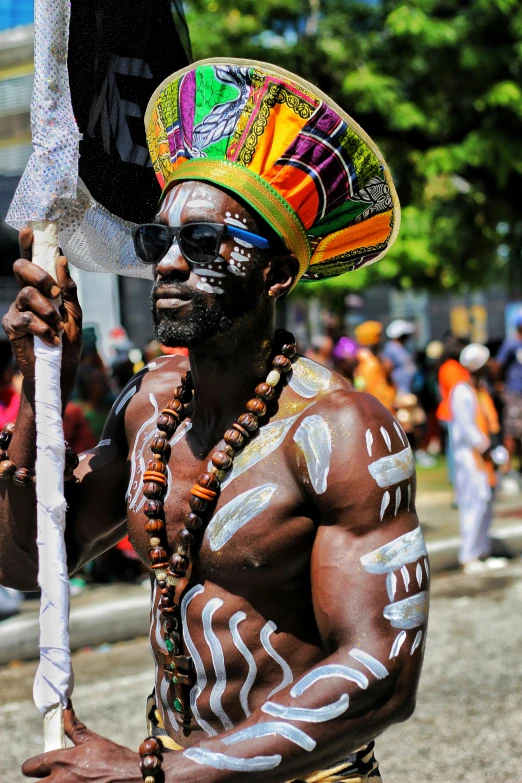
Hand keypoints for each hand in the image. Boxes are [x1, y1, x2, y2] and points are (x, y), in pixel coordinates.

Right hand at [2, 227, 81, 392]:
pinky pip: (23, 317)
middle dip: (40, 276)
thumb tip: (62, 260)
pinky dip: (41, 328)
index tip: (30, 227)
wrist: (59, 371)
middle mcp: (26, 295)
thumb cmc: (68, 343)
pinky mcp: (11, 327)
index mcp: (42, 289)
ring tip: (57, 327)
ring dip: (47, 311)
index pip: (33, 262)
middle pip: (22, 269)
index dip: (29, 244)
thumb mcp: (75, 314)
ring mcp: (16, 310)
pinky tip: (49, 339)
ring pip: (26, 294)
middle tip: (55, 293)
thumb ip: (69, 289)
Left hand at [22, 703, 141, 782]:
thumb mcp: (92, 740)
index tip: (38, 764)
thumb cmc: (113, 758)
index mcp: (62, 761)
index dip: (34, 765)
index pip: (31, 766)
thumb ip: (73, 726)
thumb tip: (65, 707)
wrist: (131, 777)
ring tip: (64, 779)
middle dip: (40, 779)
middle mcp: (60, 780)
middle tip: (49, 775)